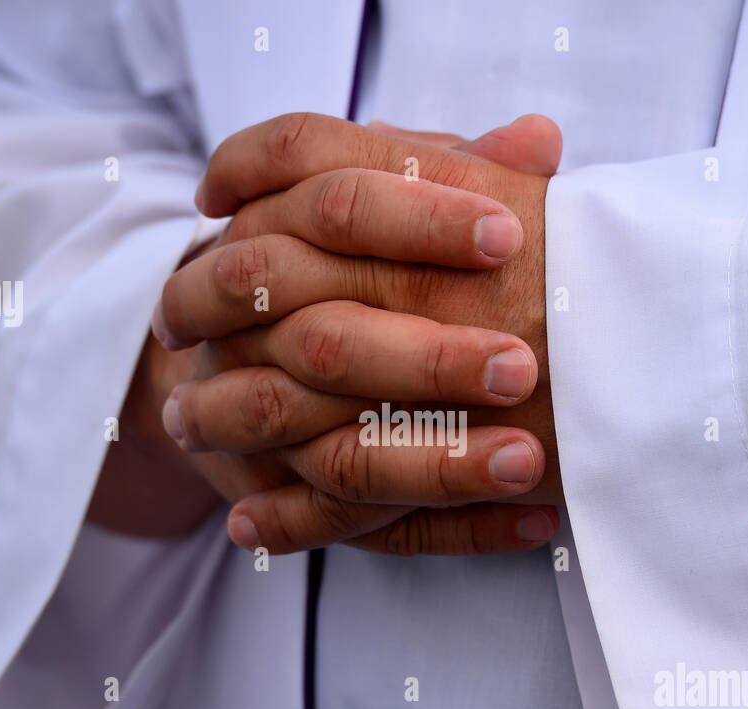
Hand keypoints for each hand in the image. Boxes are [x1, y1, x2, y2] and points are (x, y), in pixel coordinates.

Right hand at [90, 115, 561, 553]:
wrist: (206, 346)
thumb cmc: (320, 255)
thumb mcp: (371, 195)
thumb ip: (452, 171)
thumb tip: (542, 140)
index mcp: (269, 227)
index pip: (334, 208)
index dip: (418, 218)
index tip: (509, 237)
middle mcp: (246, 326)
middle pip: (327, 341)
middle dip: (426, 360)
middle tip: (524, 368)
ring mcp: (250, 420)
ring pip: (333, 453)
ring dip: (434, 463)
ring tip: (528, 464)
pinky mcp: (270, 494)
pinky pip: (355, 528)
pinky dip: (444, 530)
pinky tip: (528, 523)